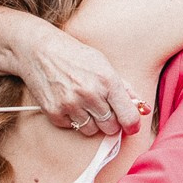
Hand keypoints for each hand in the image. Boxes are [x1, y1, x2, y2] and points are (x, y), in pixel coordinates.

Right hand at [22, 28, 143, 137]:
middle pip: (111, 127)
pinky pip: (72, 127)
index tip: (131, 126)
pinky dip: (73, 119)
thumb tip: (143, 109)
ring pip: (92, 131)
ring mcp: (71, 105)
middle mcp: (90, 95)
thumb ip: (125, 89)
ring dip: (92, 122)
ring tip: (85, 104)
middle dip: (111, 121)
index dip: (132, 125)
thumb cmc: (75, 56)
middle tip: (103, 109)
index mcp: (107, 81)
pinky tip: (69, 102)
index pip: (128, 117)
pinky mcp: (54, 113)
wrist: (39, 51)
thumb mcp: (104, 65)